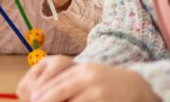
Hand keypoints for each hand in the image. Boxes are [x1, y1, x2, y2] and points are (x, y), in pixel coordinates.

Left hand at [19, 58, 156, 101]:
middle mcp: (87, 78)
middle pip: (58, 92)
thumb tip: (39, 95)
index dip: (40, 94)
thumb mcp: (87, 78)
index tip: (31, 99)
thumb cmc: (106, 84)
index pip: (54, 83)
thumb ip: (68, 84)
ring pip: (69, 101)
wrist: (138, 86)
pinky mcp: (103, 100)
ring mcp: (96, 90)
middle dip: (44, 101)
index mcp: (79, 71)